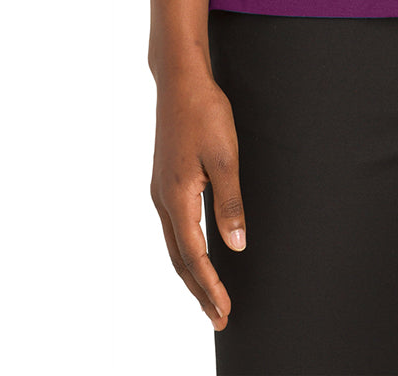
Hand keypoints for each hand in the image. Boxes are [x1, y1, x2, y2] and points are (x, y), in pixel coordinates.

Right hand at [150, 71, 246, 325]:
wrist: (180, 81)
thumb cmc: (204, 113)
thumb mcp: (225, 157)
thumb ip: (229, 203)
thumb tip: (235, 246)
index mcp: (177, 197)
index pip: (194, 255)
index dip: (210, 285)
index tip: (224, 310)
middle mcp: (163, 199)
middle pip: (179, 258)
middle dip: (199, 290)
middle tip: (218, 317)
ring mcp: (161, 189)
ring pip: (175, 244)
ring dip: (192, 273)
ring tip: (209, 294)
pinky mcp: (165, 180)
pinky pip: (174, 226)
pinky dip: (186, 249)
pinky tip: (196, 253)